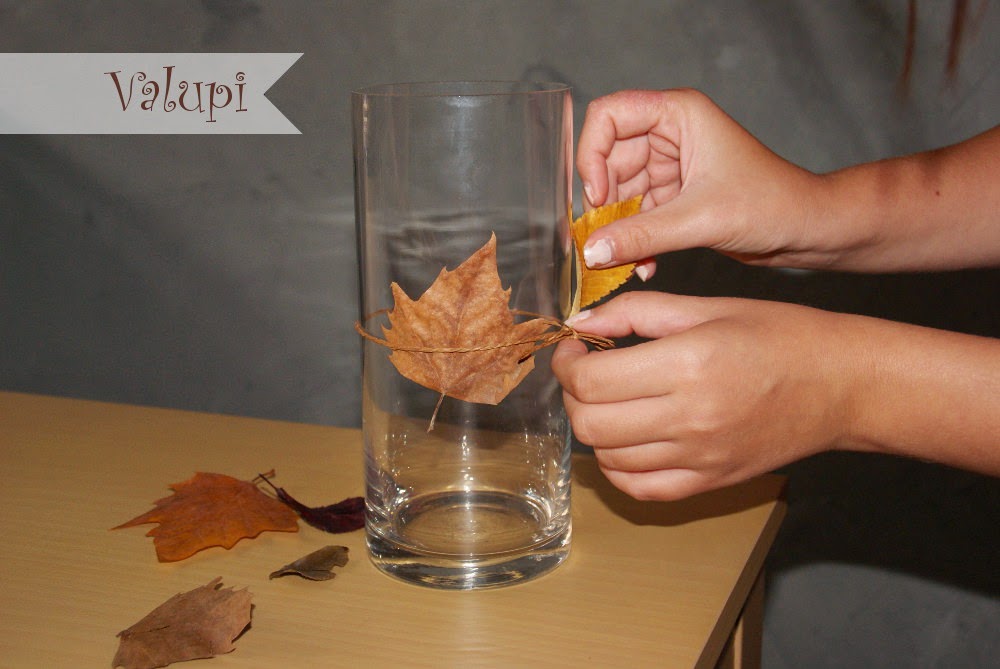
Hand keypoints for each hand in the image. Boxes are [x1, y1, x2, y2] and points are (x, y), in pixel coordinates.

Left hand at [552, 292, 861, 500]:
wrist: (843, 386)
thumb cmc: (781, 336)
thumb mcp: (707, 306)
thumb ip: (636, 312)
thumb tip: (580, 324)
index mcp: (688, 364)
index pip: (590, 381)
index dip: (566, 364)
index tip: (575, 349)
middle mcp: (690, 417)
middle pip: (589, 423)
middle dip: (572, 394)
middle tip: (586, 372)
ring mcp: (699, 457)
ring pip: (606, 457)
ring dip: (592, 426)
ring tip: (608, 400)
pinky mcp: (709, 482)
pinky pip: (638, 488)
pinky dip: (617, 465)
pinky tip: (626, 437)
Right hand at [577, 89, 834, 274]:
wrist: (807, 231)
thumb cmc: (773, 204)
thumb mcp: (700, 220)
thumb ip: (641, 235)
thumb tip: (590, 253)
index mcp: (679, 114)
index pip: (609, 115)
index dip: (592, 153)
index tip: (598, 195)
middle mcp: (670, 134)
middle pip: (607, 160)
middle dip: (603, 204)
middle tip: (602, 241)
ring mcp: (670, 167)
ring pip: (618, 193)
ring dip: (617, 231)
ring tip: (624, 261)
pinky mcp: (673, 198)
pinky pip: (635, 216)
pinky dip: (633, 241)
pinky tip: (643, 265)